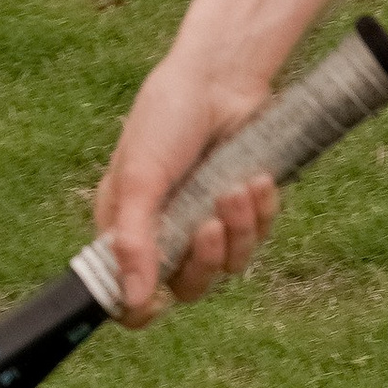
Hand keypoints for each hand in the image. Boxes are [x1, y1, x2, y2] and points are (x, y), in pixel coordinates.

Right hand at [93, 49, 279, 326]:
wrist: (219, 78)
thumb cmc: (167, 119)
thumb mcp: (141, 178)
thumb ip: (134, 241)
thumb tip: (132, 300)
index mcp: (126, 227)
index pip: (127, 293)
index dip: (140, 309)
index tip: (160, 304)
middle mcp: (165, 232)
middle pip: (188, 287)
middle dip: (205, 260)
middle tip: (211, 225)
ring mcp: (204, 222)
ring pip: (228, 264)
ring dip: (239, 229)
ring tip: (237, 187)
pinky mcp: (242, 211)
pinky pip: (257, 237)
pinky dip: (261, 212)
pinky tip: (257, 179)